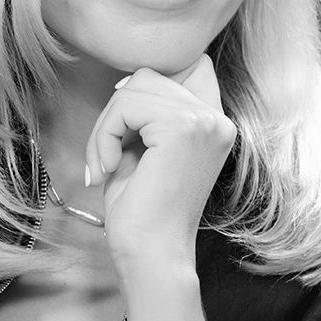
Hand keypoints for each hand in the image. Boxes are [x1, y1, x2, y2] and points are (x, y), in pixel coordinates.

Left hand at [84, 55, 236, 274]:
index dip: (148, 89)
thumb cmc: (144, 212)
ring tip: (105, 165)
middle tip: (106, 157)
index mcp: (215, 124)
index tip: (126, 128)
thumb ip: (148, 114)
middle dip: (116, 112)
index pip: (192, 67)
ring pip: (134, 87)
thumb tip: (129, 80)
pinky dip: (103, 136)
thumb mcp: (147, 151)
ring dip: (107, 126)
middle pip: (149, 77)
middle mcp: (217, 118)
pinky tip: (107, 169)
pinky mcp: (182, 127)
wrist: (153, 253)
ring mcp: (204, 121)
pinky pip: (124, 107)